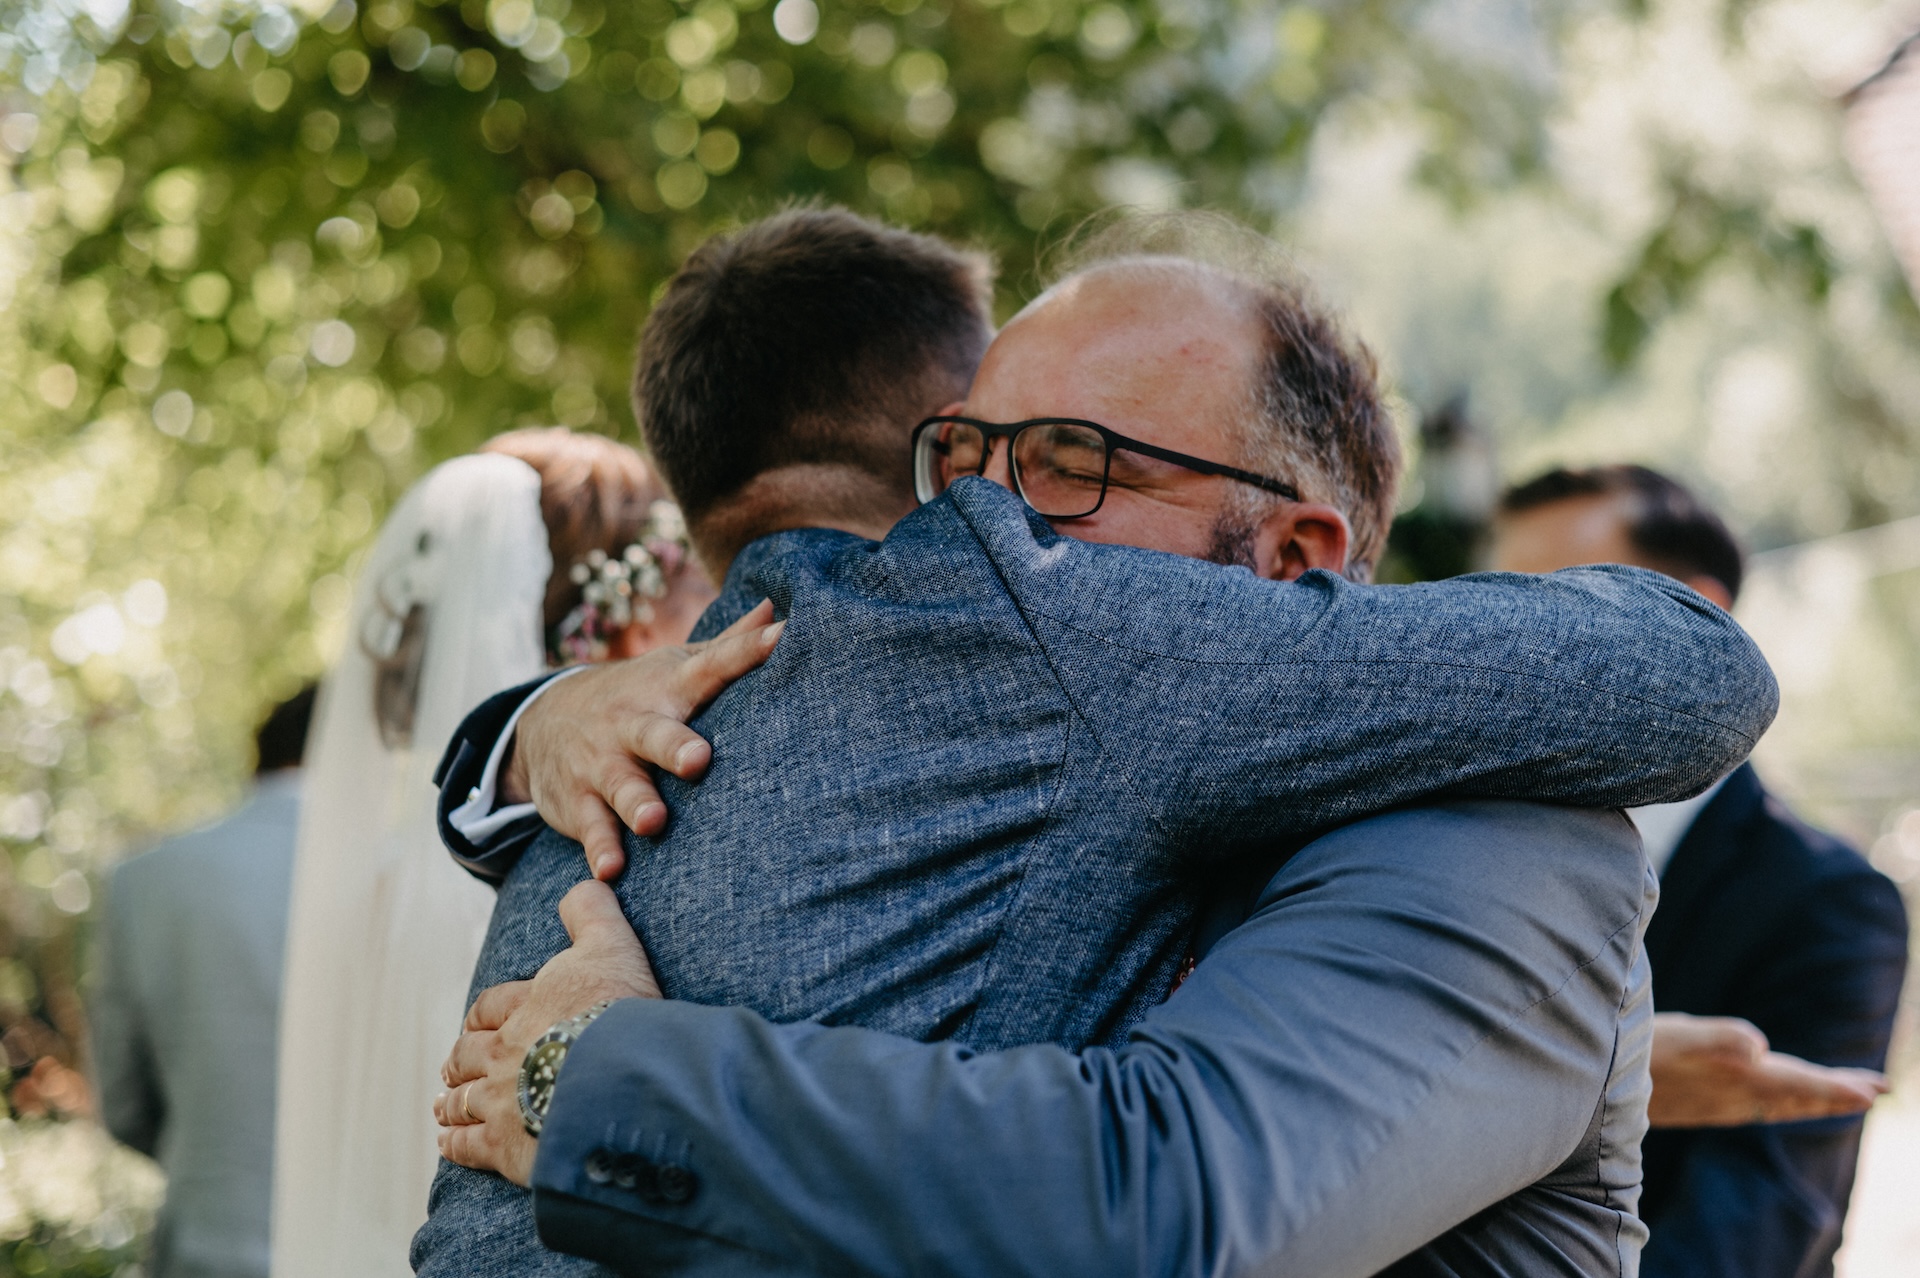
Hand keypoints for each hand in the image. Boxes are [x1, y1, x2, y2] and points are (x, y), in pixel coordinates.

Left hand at [434, 881, 661, 1183]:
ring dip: (451, 1102)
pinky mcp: (506, 1147)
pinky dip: (455, 1144)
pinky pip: (467, 1146)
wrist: (618, 1077)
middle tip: (453, 1066)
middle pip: (468, 1055)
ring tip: (445, 1106)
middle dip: (460, 1060)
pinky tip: (450, 1143)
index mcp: (525, 1006)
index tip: (477, 1023)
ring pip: (461, 1101)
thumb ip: (593, 912)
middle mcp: (502, 1052)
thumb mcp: (612, 944)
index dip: (484, 1015)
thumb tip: (583, 881)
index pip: (492, 1007)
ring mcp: (499, 1101)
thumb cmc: (616, 1009)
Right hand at [504, 599, 784, 878]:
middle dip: (675, 746)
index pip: (712, 666)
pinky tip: (610, 872)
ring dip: (636, 803)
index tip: (781, 638)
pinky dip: (600, 850)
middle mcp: (632, 722)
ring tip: (653, 822)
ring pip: (621, 785)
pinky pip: (590, 828)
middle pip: (656, 733)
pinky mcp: (579, 802)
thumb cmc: (641, 696)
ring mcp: (602, 763)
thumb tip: (776, 609)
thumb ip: (728, 647)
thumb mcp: (677, 667)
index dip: (747, 651)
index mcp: (667, 687)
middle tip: (698, 760)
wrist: (545, 720)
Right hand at [1647, 1012, 1888, 1127]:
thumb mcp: (1673, 1035)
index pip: (1799, 1084)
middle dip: (1835, 1093)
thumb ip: (1717, 1039)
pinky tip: (1775, 1101)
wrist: (1591, 1088)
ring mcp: (1715, 1103)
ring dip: (1813, 1099)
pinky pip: (1758, 1107)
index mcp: (1735, 1078)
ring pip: (1779, 1105)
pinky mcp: (1700, 1103)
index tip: (1877, 1091)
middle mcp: (1732, 1096)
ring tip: (1841, 1095)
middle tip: (1878, 1089)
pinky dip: (1783, 1102)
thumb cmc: (1630, 1052)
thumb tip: (1760, 1046)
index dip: (1836, 1087)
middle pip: (1796, 1099)